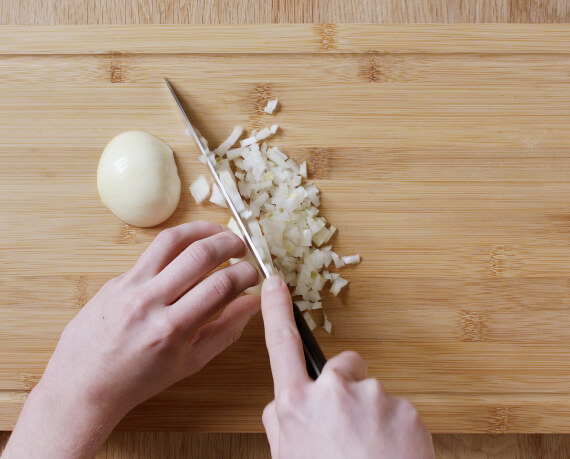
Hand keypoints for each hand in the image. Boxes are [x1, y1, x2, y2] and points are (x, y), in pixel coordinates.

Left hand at [3, 221, 259, 458]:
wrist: (84, 384)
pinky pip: (152, 251)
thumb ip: (226, 330)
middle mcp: (150, 301)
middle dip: (230, 243)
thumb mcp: (191, 363)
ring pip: (172, 240)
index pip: (220, 286)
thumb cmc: (140, 380)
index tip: (253, 274)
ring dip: (203, 230)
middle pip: (199, 254)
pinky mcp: (117, 278)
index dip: (245, 274)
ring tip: (220, 234)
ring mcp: (129, 286)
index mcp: (172, 329)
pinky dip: (178, 244)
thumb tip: (254, 303)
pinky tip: (190, 249)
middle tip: (242, 247)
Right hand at [260, 276, 434, 458]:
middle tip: (347, 429)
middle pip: (342, 366)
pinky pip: (397, 409)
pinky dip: (394, 429)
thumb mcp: (287, 458)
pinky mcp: (406, 410)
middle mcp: (333, 392)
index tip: (274, 282)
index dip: (275, 311)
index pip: (280, 345)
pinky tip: (389, 456)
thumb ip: (280, 424)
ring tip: (370, 453)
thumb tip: (279, 401)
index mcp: (296, 404)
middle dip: (345, 386)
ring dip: (371, 414)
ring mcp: (373, 397)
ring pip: (372, 392)